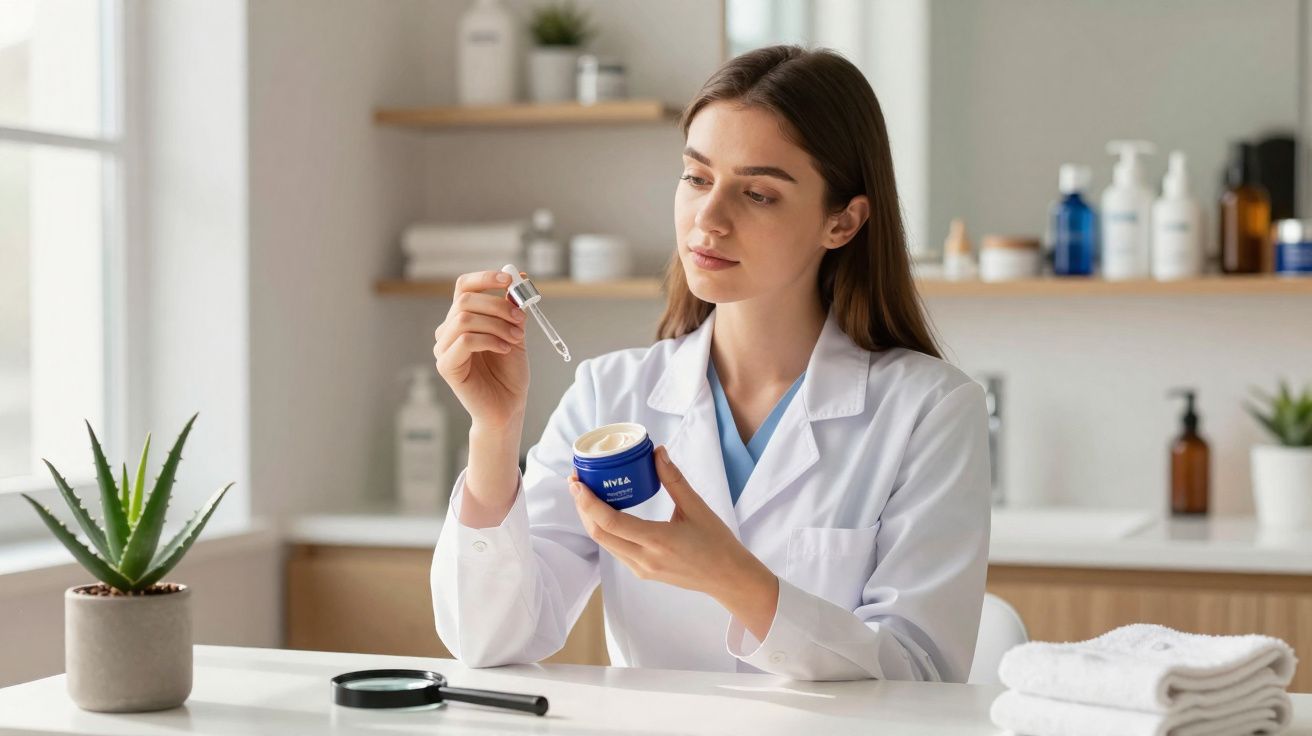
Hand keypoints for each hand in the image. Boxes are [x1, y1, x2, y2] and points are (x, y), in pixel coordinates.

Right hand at [433, 270, 528, 428]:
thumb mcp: (516, 333)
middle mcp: (448, 330)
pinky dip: (490, 340)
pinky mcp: (446, 366)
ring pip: (464, 318)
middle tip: (520, 320)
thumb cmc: (509, 372)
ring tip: (516, 339)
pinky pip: (465, 341)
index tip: (509, 280)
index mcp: (462, 318)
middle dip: (498, 306)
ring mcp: (444, 348)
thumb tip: (520, 278)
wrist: (508, 406)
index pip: (464, 286)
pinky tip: (504, 349)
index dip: (485, 278)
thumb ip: (514, 308)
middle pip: (465, 300)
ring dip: (497, 325)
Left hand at [570, 446, 779, 639]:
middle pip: (599, 534)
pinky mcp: (643, 572)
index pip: (611, 522)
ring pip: (605, 543)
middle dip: (582, 508)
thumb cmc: (717, 542)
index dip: (588, 502)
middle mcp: (644, 559)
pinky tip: (606, 513)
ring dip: (591, 519)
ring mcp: (642, 569)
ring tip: (587, 494)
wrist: (728, 577)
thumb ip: (673, 479)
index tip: (576, 482)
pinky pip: (616, 550)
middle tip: (577, 483)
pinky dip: (605, 530)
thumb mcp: (697, 507)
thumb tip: (657, 452)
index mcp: (657, 541)